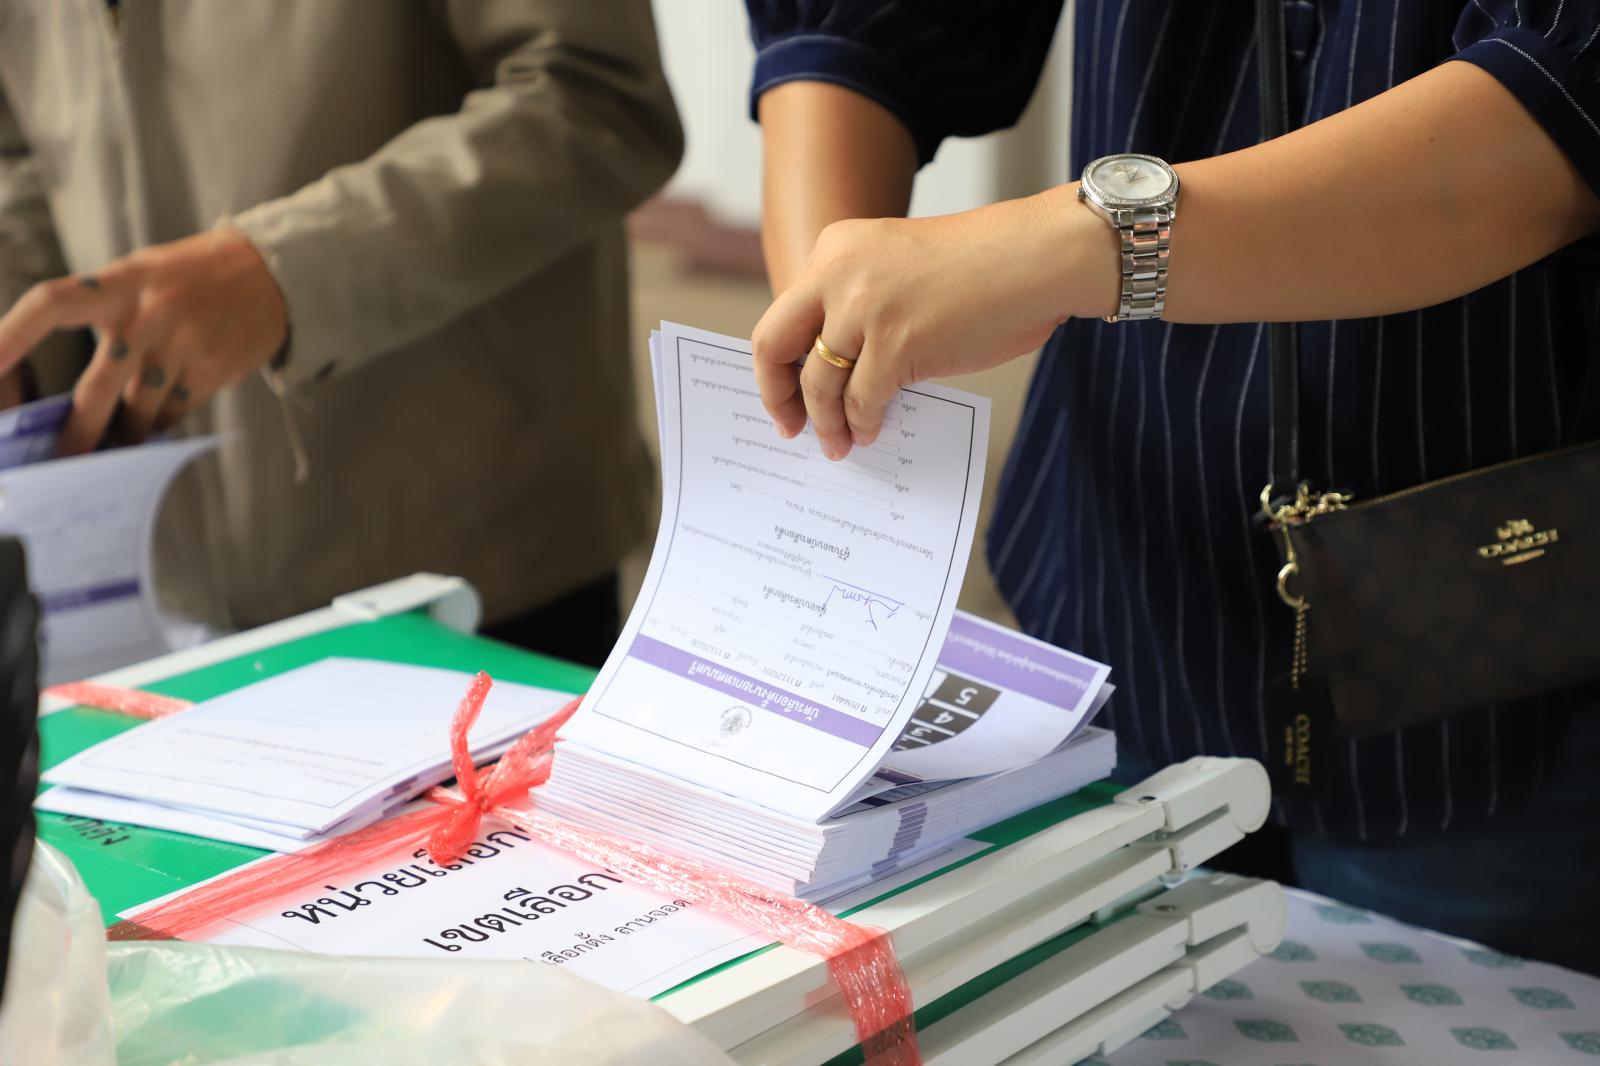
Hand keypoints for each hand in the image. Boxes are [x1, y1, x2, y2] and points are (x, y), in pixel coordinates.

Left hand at [0, 228, 287, 454]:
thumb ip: (105, 312)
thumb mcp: (141, 275)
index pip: (49, 305)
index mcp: (117, 283)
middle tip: (66, 458)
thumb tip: (74, 381)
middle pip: (97, 389)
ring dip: (128, 432)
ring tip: (122, 440)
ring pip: (140, 411)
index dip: (10, 338)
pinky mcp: (214, 369)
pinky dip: (162, 423)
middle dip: (79, 432)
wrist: (270, 274)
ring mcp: (183, 345)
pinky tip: (159, 420)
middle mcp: (147, 315)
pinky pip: (175, 412)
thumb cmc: (192, 276)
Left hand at [749, 187, 1113, 458]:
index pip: (784, 315)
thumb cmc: (984, 268)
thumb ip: (858, 305)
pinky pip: (861, 400)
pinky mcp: (896, 344)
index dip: (778, 363)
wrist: (1038, 257)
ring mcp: (864, 309)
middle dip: (777, 395)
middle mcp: (839, 273)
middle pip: (775, 344)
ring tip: (839, 444)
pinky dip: (862, 423)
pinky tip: (871, 431)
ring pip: (819, 383)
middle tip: (791, 428)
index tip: (783, 394)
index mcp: (836, 249)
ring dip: (826, 422)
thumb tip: (837, 370)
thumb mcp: (897, 267)